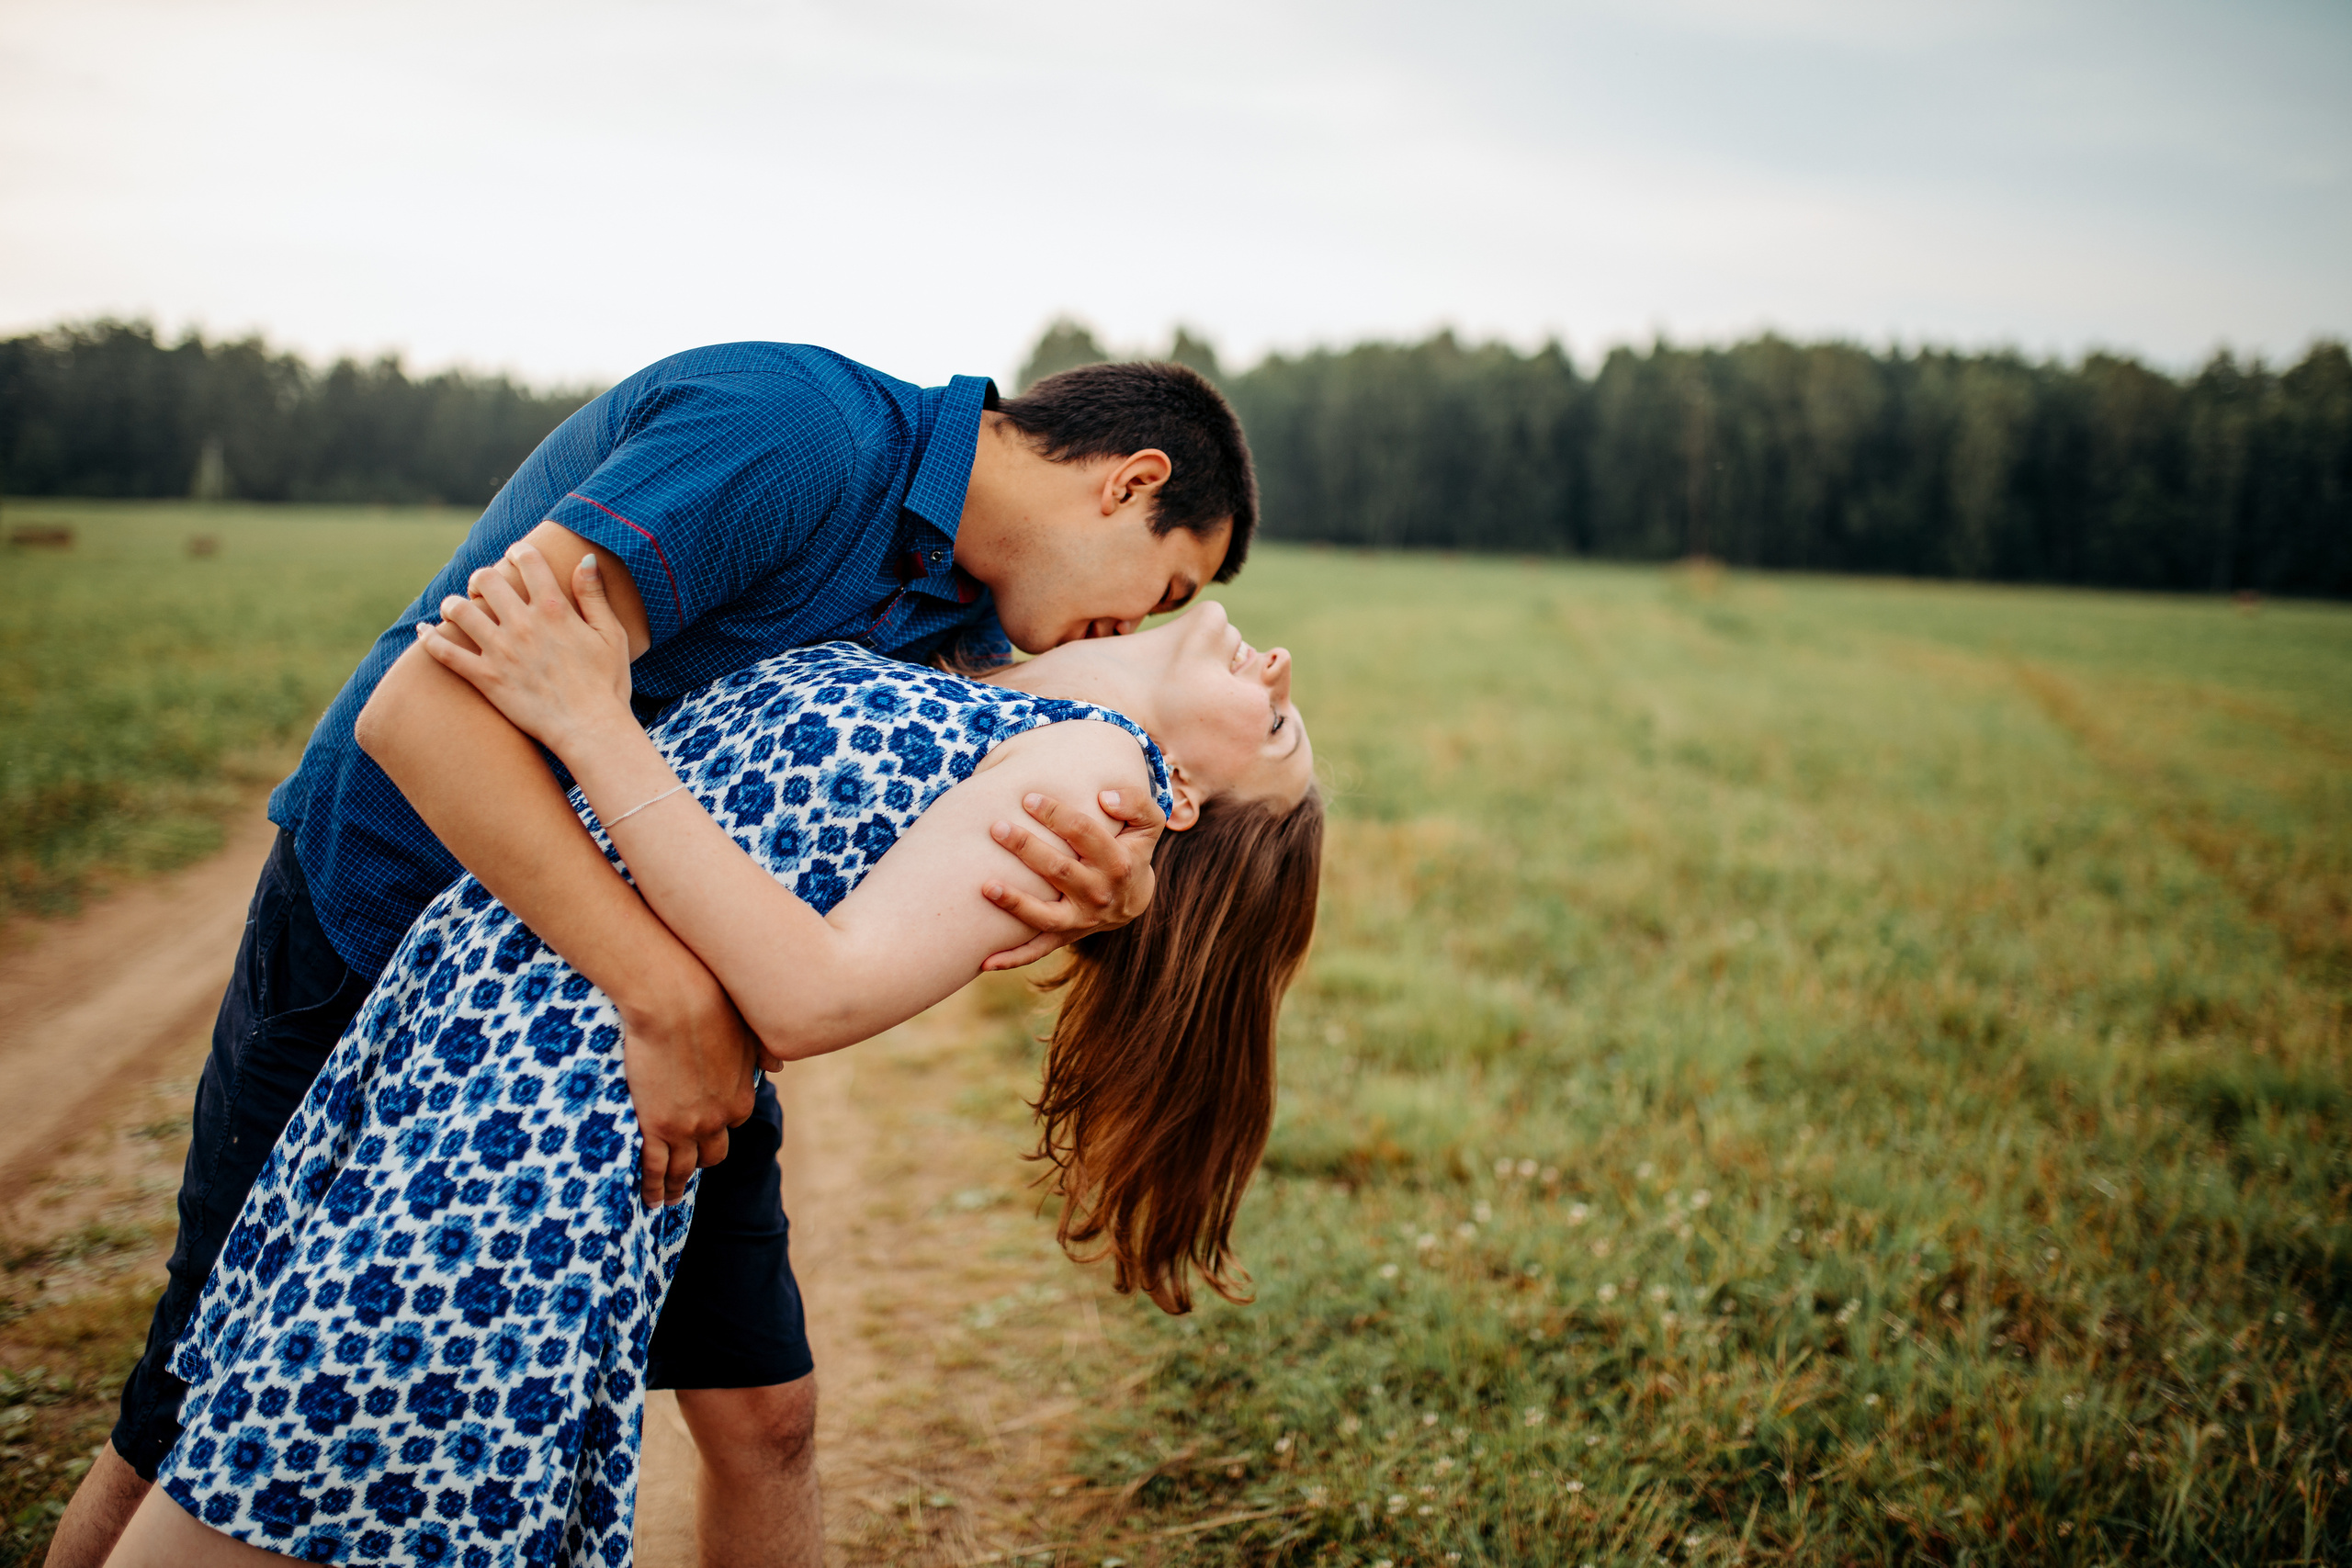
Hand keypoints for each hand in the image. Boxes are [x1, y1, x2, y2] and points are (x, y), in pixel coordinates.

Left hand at [415, 544, 633, 755]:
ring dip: (453, 604)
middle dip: (481, 578)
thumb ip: (594, 595)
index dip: (519, 551)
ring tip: (456, 608)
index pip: (528, 561)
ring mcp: (500, 651)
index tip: (516, 555)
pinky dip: (429, 639)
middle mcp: (522, 624)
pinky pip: (445, 653)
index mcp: (554, 609)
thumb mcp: (612, 635)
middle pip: (486, 580)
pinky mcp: (486, 678)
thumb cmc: (607, 684)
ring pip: (459, 611)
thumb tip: (586, 559)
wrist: (591, 730)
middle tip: (483, 587)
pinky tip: (423, 631)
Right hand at [614, 952, 760, 1206]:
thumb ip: (760, 1053)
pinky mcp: (657, 1126)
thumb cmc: (712, 1006)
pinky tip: (647, 1198)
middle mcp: (719, 1120)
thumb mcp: (746, 1031)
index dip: (718, 1125)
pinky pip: (655, 1168)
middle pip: (712, 1153)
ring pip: (682, 1168)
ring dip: (675, 1185)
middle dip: (700, 1159)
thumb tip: (779, 1065)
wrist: (676, 1001)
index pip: (732, 1123)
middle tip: (687, 1168)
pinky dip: (651, 1187)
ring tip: (665, 1198)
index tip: (705, 1128)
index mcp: (742, 1098)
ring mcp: (688, 1127)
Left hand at [979, 787, 1166, 969]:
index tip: (1028, 798)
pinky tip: (984, 960)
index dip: (1056, 814)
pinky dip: (1012, 958)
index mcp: (1118, 863)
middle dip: (1026, 847)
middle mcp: (1098, 894)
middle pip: (1058, 869)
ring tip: (986, 886)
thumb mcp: (1148, 825)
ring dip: (1014, 902)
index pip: (1083, 833)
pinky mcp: (1065, 936)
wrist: (1133, 899)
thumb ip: (1135, 803)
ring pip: (1044, 915)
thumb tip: (1105, 797)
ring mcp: (1081, 919)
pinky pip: (1037, 951)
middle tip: (997, 827)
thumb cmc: (1132, 850)